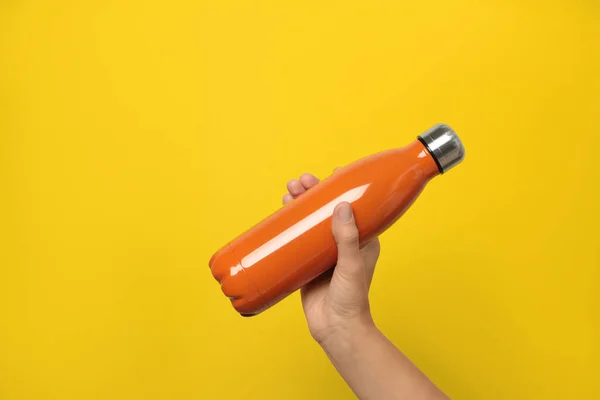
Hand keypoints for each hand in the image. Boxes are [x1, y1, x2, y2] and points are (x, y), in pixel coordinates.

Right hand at [282, 172, 380, 344]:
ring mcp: (323, 252)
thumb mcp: (352, 265)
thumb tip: (342, 205)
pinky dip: (289, 225)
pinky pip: (297, 239)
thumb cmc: (352, 299)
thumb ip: (347, 238)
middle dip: (312, 193)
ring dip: (299, 204)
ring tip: (288, 192)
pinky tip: (280, 214)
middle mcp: (342, 242)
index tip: (329, 176)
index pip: (351, 206)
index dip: (340, 188)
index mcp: (361, 239)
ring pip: (310, 221)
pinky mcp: (307, 263)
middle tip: (299, 183)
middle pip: (326, 209)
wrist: (337, 329)